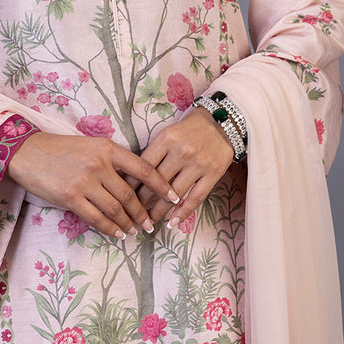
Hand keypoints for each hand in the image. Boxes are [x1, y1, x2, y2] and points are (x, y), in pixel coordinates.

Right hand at [6, 132, 180, 238]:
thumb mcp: (90, 146)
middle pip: (130, 194)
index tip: (173, 196)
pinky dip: (110, 229)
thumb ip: (111, 160)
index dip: (161, 185)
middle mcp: (99, 164)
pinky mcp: (71, 197)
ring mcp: (85, 182)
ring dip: (129, 223)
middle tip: (151, 224)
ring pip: (116, 209)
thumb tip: (133, 182)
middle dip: (143, 212)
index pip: (143, 168)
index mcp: (107, 148)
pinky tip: (117, 234)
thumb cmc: (61, 149)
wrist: (28, 152)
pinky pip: (97, 218)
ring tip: (135, 230)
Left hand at [137, 106, 233, 227]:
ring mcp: (198, 165)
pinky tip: (172, 222)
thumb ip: (154, 152)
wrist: (221, 121)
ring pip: (174, 194)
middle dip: (142, 201)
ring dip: (159, 211)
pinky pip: (196, 198)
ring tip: (149, 220)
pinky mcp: (213, 174)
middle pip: (157, 183)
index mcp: (167, 139)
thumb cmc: (189, 128)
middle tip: (132, 212)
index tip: (123, 195)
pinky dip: (183, 212)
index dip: (131, 184)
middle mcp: (182, 152)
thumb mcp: (168, 133)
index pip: (144, 166)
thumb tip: (133, 175)